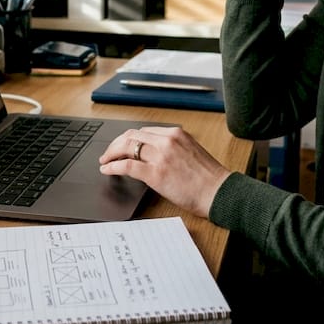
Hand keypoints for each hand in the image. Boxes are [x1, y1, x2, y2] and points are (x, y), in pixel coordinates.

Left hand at [98, 126, 230, 217]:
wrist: (218, 192)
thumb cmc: (209, 178)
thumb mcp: (190, 152)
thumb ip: (173, 148)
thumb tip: (153, 154)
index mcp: (176, 134)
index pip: (144, 131)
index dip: (128, 139)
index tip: (122, 145)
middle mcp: (166, 140)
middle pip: (132, 136)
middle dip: (116, 144)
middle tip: (108, 153)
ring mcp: (160, 156)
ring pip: (126, 147)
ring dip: (111, 154)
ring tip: (105, 161)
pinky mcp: (155, 173)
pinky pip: (126, 166)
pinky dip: (113, 166)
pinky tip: (107, 170)